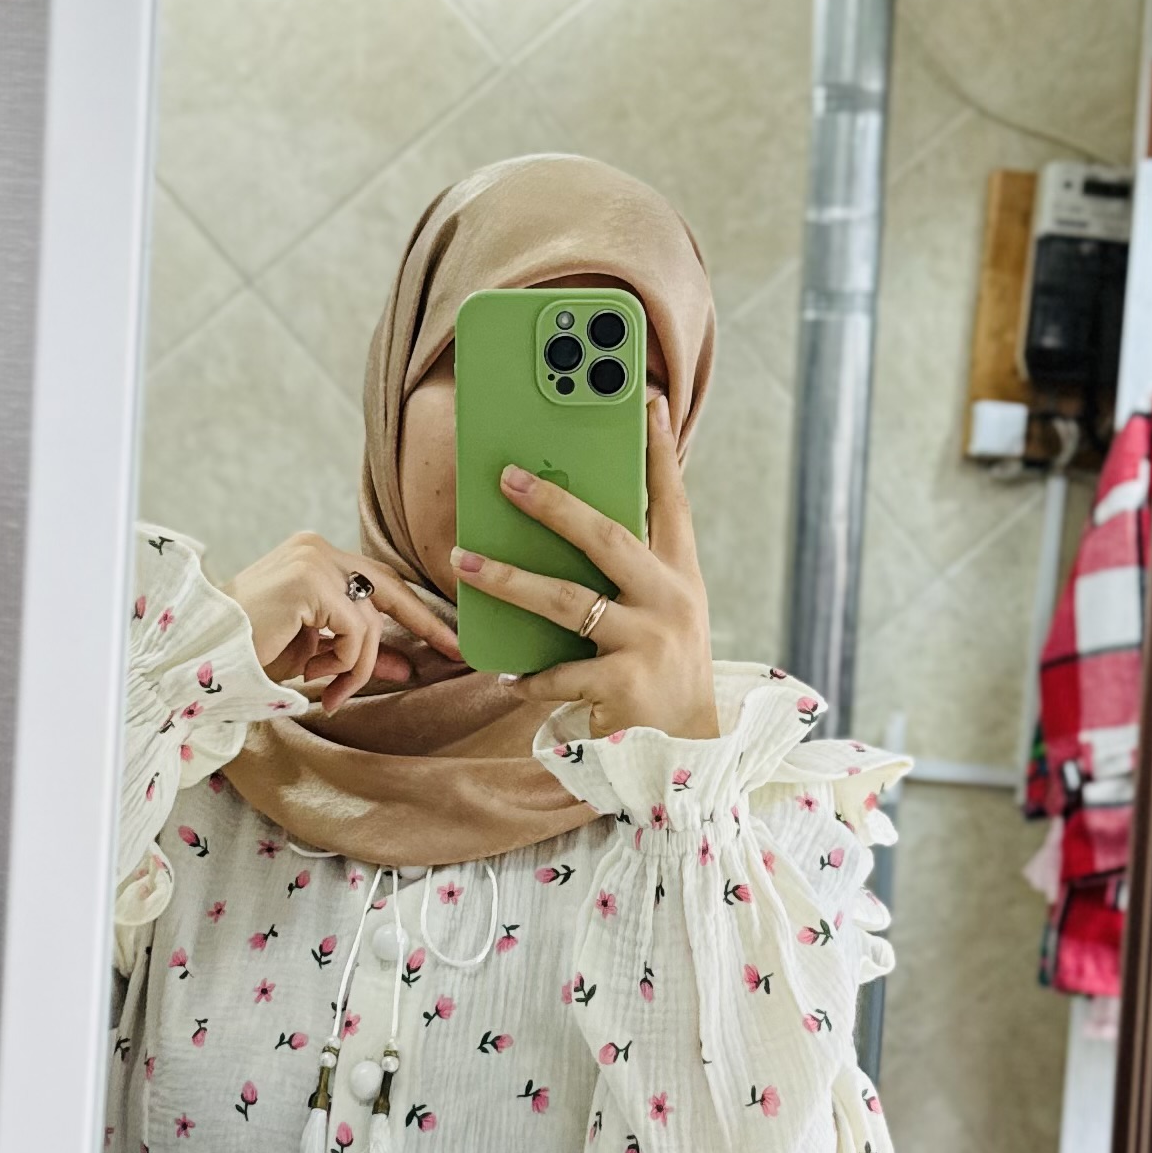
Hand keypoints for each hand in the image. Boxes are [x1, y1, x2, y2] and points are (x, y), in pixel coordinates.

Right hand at [227, 535, 464, 713]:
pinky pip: (357, 633)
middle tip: (452, 653)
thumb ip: (359, 650)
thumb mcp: (316, 652)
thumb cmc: (250, 651)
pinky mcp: (311, 582)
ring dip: (358, 666)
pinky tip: (316, 678)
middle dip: (424, 622)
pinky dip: (346, 664)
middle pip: (388, 586)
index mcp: (315, 556)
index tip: (446, 639)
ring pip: (371, 620)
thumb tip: (410, 665)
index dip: (413, 610)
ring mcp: (314, 560)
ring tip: (329, 690)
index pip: (377, 578)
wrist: (203, 654)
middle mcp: (317, 549)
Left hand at [453, 392, 717, 740]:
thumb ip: (629, 571)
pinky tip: (507, 674)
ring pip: (566, 601)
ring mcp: (648, 644)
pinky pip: (557, 673)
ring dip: (508, 579)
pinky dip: (528, 675)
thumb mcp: (661, 613)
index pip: (672, 501)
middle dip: (555, 504)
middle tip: (508, 477)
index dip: (658, 451)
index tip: (644, 399)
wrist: (687, 753)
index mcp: (681, 575)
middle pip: (607, 538)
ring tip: (464, 561)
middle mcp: (670, 602)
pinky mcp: (621, 688)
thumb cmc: (660, 669)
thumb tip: (566, 519)